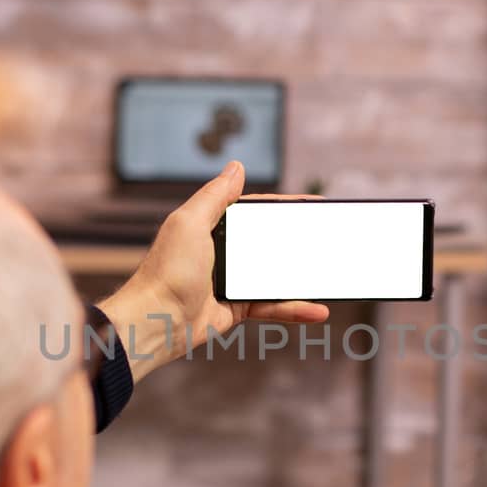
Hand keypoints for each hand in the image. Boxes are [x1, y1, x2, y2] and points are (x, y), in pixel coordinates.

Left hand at [98, 161, 329, 381]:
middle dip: (301, 240)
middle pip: (271, 242)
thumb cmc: (167, 270)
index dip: (285, 207)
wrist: (155, 320)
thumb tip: (236, 166)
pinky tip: (319, 310)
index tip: (314, 206)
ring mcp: (232, 281)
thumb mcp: (190, 223)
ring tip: (331, 274)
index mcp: (211, 227)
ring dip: (304, 277)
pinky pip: (273, 306)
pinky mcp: (238, 309)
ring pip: (277, 276)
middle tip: (331, 238)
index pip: (256, 211)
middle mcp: (223, 251)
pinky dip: (296, 309)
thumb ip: (215, 196)